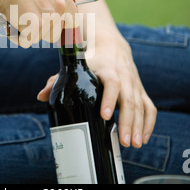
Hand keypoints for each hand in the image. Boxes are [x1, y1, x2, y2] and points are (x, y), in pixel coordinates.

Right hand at [0, 0, 77, 47]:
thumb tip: (53, 9)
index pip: (72, 22)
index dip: (60, 26)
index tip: (50, 27)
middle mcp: (60, 9)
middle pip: (54, 34)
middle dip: (40, 31)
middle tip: (26, 22)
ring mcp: (49, 19)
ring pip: (39, 38)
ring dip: (27, 33)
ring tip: (16, 19)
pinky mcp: (37, 27)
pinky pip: (27, 42)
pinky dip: (17, 37)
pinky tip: (11, 26)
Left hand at [38, 27, 156, 148]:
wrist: (112, 45)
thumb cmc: (92, 58)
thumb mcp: (77, 66)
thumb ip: (58, 80)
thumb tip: (40, 96)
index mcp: (108, 70)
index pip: (112, 84)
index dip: (109, 99)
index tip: (104, 116)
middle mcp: (125, 77)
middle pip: (129, 100)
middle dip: (128, 122)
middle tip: (124, 141)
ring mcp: (135, 84)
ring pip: (141, 106)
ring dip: (139, 126)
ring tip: (134, 144)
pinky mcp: (141, 90)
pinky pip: (149, 107)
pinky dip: (149, 123)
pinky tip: (144, 138)